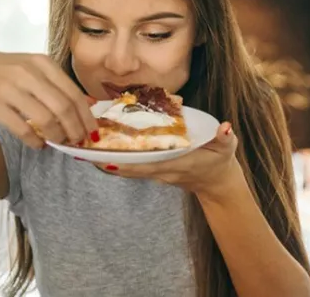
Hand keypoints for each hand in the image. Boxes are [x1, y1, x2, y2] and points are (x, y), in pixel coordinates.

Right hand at [0, 52, 97, 148]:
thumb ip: (55, 83)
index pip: (73, 92)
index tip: (92, 131)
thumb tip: (87, 106)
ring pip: (46, 119)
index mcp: (42, 62)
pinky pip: (22, 129)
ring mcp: (10, 87)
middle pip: (63, 107)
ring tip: (59, 143)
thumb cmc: (3, 73)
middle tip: (78, 141)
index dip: (86, 115)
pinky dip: (34, 141)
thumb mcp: (31, 68)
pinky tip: (38, 145)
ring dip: (57, 136)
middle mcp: (27, 73)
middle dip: (75, 129)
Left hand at [93, 122, 243, 198]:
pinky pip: (130, 165)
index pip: (148, 165)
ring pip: (126, 168)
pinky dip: (114, 158)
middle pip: (129, 169)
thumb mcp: (227, 147)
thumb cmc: (220, 161)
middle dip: (106, 161)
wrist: (216, 183)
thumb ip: (225, 137)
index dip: (126, 164)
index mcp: (176, 164)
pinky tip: (98, 146)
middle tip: (83, 150)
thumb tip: (224, 127)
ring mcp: (156, 172)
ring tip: (83, 147)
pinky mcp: (152, 169)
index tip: (105, 160)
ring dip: (105, 160)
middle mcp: (162, 171)